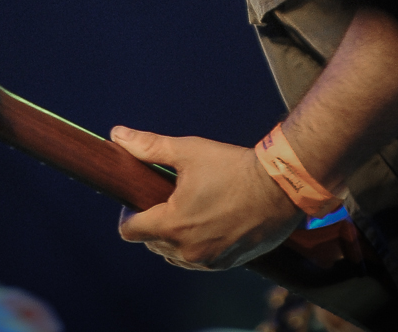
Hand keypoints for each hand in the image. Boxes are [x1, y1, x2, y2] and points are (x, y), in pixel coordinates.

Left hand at [111, 126, 302, 269]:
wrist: (280, 187)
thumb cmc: (232, 167)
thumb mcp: (187, 152)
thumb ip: (149, 146)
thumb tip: (117, 134)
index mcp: (173, 224)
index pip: (131, 231)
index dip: (127, 215)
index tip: (135, 199)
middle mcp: (188, 250)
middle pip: (152, 244)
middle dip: (151, 223)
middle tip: (163, 198)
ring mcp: (209, 261)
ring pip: (174, 255)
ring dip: (172, 237)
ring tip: (185, 209)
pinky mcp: (227, 264)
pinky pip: (198, 261)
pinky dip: (194, 245)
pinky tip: (205, 222)